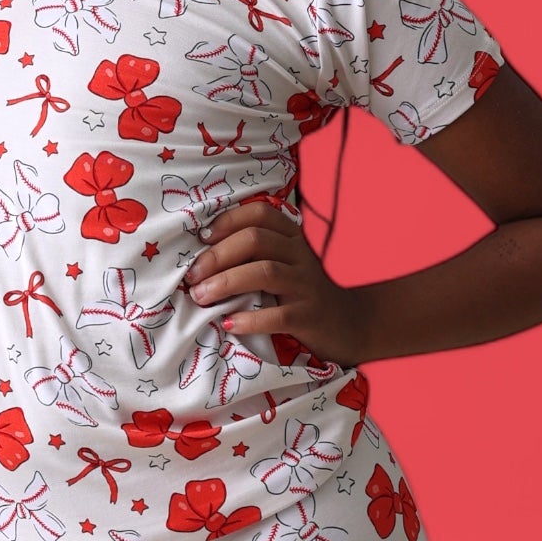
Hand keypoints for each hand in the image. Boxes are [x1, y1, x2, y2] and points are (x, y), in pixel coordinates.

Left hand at [182, 199, 365, 368]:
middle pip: (255, 240)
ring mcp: (307, 286)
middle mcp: (301, 256)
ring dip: (226, 283)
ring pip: (264, 273)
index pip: (260, 214)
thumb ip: (255, 256)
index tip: (202, 238)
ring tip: (201, 297)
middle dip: (217, 256)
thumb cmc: (302, 295)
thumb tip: (202, 257)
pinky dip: (250, 319)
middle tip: (192, 277)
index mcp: (292, 239)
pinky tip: (229, 323)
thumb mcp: (284, 266)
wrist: (349, 326)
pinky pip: (278, 315)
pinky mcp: (310, 316)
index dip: (229, 220)